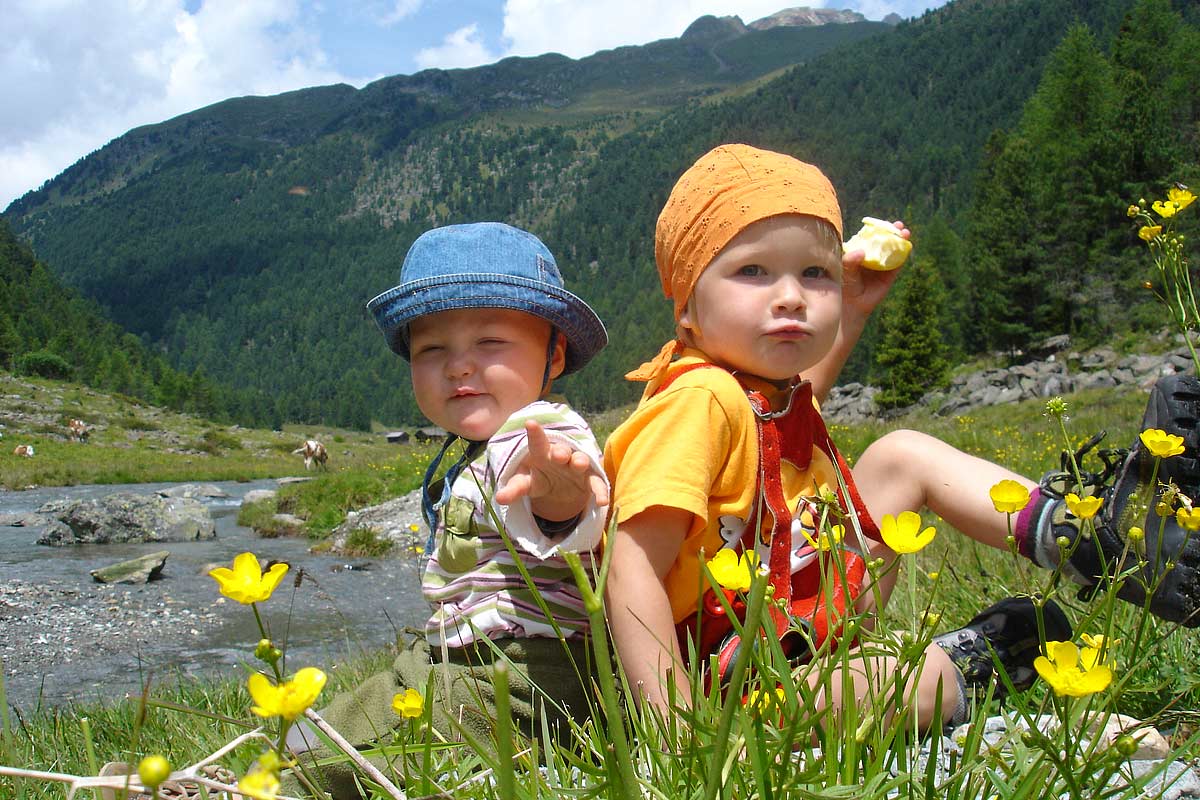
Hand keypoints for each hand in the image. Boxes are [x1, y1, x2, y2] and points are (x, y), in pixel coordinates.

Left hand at [493, 420, 609, 522]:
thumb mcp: (525, 482)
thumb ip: (514, 488)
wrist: (559, 487)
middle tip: (558, 454)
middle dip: (561, 451)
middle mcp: (561, 456)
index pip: (537, 443)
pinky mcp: (589, 479)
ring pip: (581, 461)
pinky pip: (596, 483)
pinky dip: (600, 491)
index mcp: (542, 453)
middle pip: (562, 451)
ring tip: (579, 464)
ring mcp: (577, 466)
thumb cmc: (538, 478)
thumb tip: (499, 498)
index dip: (535, 434)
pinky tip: (602, 502)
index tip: (530, 423)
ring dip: (580, 461)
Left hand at [841, 220, 908, 322]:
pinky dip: (902, 256)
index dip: (878, 229)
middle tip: (898, 225)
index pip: (871, 238)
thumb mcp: (844, 269)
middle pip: (884, 242)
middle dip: (892, 232)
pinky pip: (897, 265)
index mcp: (860, 252)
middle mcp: (873, 257)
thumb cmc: (843, 283)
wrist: (850, 304)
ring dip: (901, 241)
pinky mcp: (889, 277)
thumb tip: (861, 252)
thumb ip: (850, 260)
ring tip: (905, 233)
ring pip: (893, 251)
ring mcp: (882, 266)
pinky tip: (907, 247)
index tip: (883, 223)